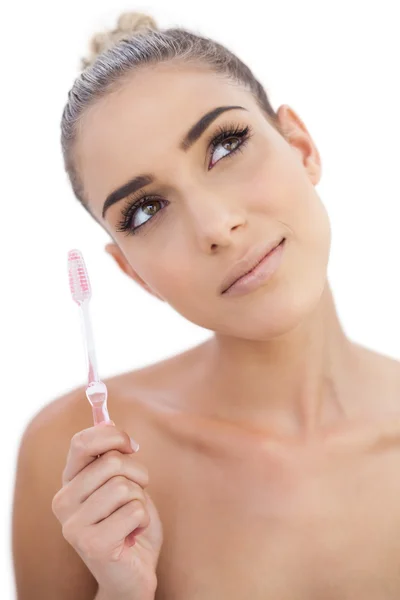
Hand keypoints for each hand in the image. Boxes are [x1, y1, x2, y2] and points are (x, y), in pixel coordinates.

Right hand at [52, 422, 162, 599]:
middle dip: (137, 472)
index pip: (82, 442)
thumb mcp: (122, 482)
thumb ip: (111, 455)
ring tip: (132, 518)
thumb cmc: (130, 522)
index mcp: (69, 482)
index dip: (111, 435)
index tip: (130, 445)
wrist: (134, 572)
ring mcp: (73, 525)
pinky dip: (144, 521)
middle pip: (111, 462)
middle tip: (137, 491)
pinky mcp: (92, 544)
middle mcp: (63, 502)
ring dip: (141, 500)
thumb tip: (107, 418)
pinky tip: (133, 536)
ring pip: (125, 487)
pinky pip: (134, 511)